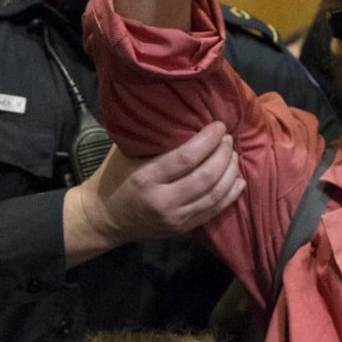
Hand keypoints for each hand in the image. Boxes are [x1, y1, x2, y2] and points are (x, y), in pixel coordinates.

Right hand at [64, 123, 244, 265]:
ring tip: (233, 154)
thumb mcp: (124, 152)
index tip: (219, 125)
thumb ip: (151, 136)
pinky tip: (238, 180)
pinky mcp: (182, 229)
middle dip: (223, 154)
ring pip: (214, 195)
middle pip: (206, 176)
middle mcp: (162, 200)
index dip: (209, 140)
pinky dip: (230, 195)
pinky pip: (214, 212)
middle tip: (228, 138)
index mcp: (146, 177)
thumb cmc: (113, 177)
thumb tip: (181, 111)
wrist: (102, 219)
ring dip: (230, 172)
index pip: (187, 157)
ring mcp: (174, 218)